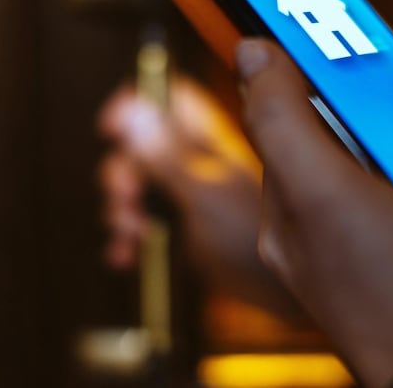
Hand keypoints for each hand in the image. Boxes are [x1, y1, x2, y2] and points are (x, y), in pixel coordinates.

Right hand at [98, 77, 297, 313]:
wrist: (280, 298)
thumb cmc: (262, 242)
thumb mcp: (207, 194)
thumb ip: (169, 154)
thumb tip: (134, 107)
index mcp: (213, 136)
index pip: (170, 94)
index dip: (137, 100)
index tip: (112, 126)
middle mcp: (201, 157)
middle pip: (143, 140)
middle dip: (124, 165)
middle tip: (126, 194)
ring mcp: (192, 192)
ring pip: (140, 180)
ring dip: (123, 203)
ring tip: (130, 230)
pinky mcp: (184, 226)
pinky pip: (146, 218)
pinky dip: (131, 233)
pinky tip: (126, 253)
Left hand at [236, 39, 392, 387]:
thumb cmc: (391, 287)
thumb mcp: (324, 190)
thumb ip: (282, 120)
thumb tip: (252, 52)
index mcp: (295, 209)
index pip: (288, 124)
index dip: (308, 75)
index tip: (332, 33)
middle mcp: (338, 224)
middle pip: (357, 137)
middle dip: (388, 100)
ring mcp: (392, 240)